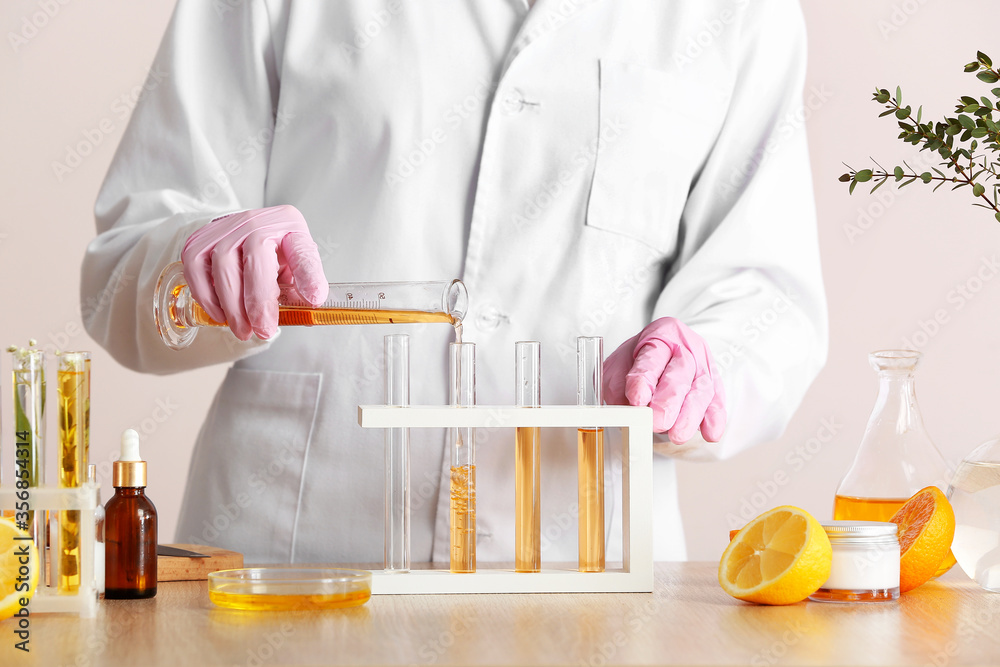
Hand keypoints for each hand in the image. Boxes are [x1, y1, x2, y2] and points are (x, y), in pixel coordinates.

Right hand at [181, 205, 328, 340]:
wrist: (247, 230)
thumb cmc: (276, 250)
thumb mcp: (297, 264)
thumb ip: (304, 285)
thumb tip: (309, 308)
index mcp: (289, 226)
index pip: (301, 250)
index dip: (308, 275)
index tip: (314, 298)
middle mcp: (257, 222)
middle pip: (255, 259)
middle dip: (258, 302)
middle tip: (263, 331)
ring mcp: (226, 228)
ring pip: (222, 265)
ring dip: (231, 305)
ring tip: (242, 329)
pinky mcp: (201, 239)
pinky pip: (196, 267)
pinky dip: (205, 296)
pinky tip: (220, 314)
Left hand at [603, 317, 725, 442]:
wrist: (669, 350)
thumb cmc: (641, 359)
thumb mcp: (620, 363)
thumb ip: (617, 383)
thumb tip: (624, 407)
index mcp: (659, 336)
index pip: (652, 358)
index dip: (644, 380)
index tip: (637, 400)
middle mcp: (686, 348)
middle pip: (680, 373)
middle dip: (668, 402)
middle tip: (657, 423)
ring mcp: (704, 366)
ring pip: (701, 390)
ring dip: (690, 416)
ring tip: (677, 435)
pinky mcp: (715, 385)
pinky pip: (717, 402)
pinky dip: (714, 419)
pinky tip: (710, 433)